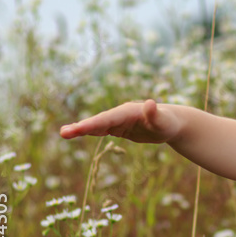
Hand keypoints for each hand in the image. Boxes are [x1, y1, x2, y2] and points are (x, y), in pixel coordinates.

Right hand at [60, 100, 182, 143]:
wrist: (172, 123)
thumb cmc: (169, 122)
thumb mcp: (164, 121)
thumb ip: (155, 114)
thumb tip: (150, 103)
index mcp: (128, 112)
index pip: (108, 119)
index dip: (93, 124)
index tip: (79, 128)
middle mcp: (120, 114)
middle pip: (99, 121)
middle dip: (82, 127)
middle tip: (63, 133)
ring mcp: (119, 121)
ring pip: (97, 125)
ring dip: (81, 129)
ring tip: (64, 133)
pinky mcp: (120, 128)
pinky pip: (102, 130)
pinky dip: (90, 131)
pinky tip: (77, 133)